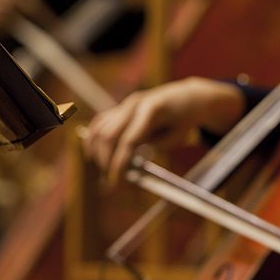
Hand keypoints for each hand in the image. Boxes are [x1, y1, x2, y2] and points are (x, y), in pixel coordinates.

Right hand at [83, 77, 244, 184]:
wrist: (186, 97)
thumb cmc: (184, 119)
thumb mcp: (177, 136)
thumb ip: (155, 146)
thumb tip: (130, 161)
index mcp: (151, 110)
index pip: (128, 141)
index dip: (119, 163)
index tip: (116, 181)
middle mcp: (133, 104)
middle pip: (109, 135)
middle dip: (106, 161)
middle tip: (110, 181)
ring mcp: (125, 104)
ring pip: (100, 129)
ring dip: (97, 152)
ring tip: (103, 171)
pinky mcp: (120, 107)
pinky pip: (100, 123)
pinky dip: (93, 139)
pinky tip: (93, 155)